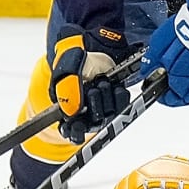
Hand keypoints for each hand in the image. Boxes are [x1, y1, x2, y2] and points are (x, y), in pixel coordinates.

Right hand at [49, 24, 130, 143]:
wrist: (94, 56)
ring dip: (106, 95)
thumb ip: (65, 89)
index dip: (77, 131)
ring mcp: (104, 110)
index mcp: (70, 113)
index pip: (73, 132)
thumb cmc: (76, 66)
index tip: (79, 123)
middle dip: (95, 102)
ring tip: (101, 82)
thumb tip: (71, 111)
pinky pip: (123, 105)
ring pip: (110, 113)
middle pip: (95, 120)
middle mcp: (88, 115)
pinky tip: (115, 86)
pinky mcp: (118, 103)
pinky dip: (119, 94)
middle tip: (92, 89)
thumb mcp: (65, 72)